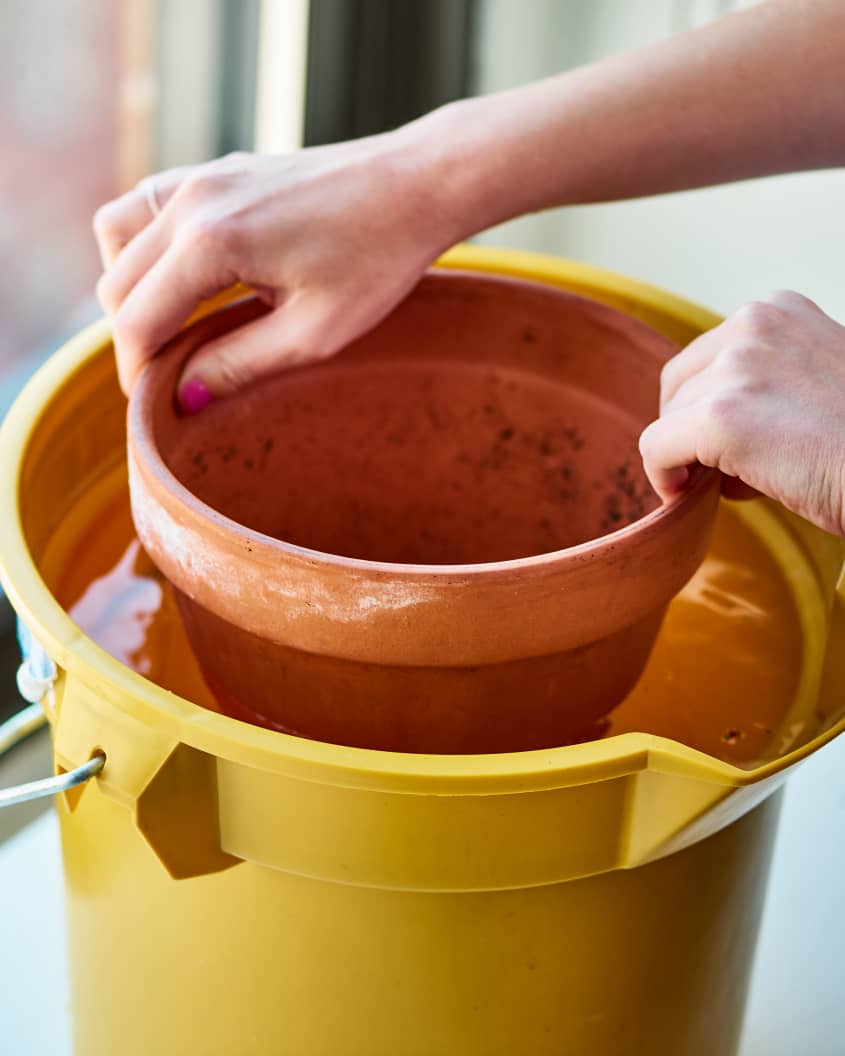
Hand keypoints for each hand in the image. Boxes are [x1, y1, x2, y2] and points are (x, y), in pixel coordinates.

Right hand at [93, 131, 457, 406]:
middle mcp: (193, 201)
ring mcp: (201, 176)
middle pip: (117, 282)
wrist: (415, 184)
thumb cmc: (378, 258)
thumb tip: (184, 397)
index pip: (137, 320)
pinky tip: (186, 279)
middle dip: (133, 337)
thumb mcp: (314, 333)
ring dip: (130, 287)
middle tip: (167, 377)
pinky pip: (146, 207)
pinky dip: (146, 248)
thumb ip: (239, 365)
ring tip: (170, 327)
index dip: (137, 372)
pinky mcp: (216, 170)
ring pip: (118, 236)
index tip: (154, 406)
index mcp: (212, 241)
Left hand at [639, 290, 844, 536]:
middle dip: (691, 428)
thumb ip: (763, 386)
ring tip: (738, 481)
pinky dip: (664, 476)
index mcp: (778, 311)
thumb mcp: (814, 382)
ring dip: (690, 456)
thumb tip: (701, 432)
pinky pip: (656, 448)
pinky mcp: (722, 418)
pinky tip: (688, 494)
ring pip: (667, 419)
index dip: (708, 404)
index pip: (706, 357)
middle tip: (726, 466)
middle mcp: (754, 325)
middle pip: (678, 384)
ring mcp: (737, 368)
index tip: (736, 439)